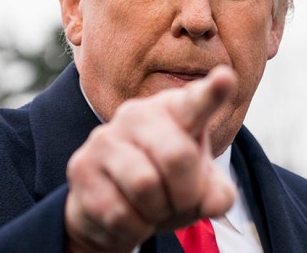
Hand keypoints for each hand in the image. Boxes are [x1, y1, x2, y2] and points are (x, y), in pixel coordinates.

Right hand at [64, 65, 237, 252]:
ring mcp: (106, 137)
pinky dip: (134, 228)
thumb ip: (217, 195)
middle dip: (186, 194)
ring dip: (157, 212)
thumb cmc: (165, 188)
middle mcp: (138, 114)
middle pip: (177, 156)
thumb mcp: (199, 191)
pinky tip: (129, 217)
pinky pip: (118, 211)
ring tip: (152, 208)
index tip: (226, 78)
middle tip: (180, 203)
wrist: (110, 210)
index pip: (196, 101)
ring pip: (145, 184)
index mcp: (175, 111)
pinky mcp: (81, 166)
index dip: (212, 91)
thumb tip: (214, 202)